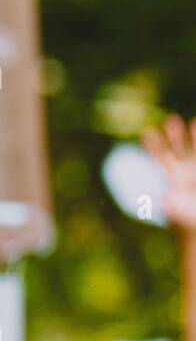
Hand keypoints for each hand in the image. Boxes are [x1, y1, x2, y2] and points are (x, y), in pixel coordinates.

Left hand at [141, 114, 195, 231]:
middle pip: (178, 148)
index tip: (149, 132)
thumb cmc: (186, 220)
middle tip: (172, 120)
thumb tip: (158, 194)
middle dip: (175, 135)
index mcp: (170, 177)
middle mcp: (184, 170)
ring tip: (194, 122)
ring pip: (195, 149)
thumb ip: (160, 202)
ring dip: (195, 136)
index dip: (154, 145)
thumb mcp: (174, 210)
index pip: (160, 156)